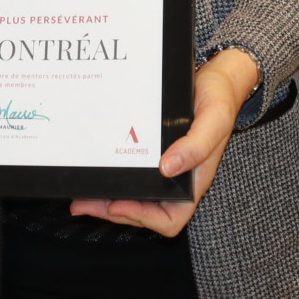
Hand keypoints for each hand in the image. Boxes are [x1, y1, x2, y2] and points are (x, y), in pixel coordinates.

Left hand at [69, 48, 258, 237]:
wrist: (214, 78)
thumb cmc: (219, 100)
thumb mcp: (214, 119)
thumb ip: (197, 145)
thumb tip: (168, 168)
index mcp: (193, 182)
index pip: (170, 219)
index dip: (143, 218)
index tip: (118, 205)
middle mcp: (175, 180)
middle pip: (143, 212)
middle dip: (112, 211)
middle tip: (83, 204)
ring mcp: (161, 168)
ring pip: (132, 197)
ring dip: (105, 200)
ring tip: (79, 197)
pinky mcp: (149, 153)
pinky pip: (129, 174)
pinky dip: (111, 178)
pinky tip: (94, 170)